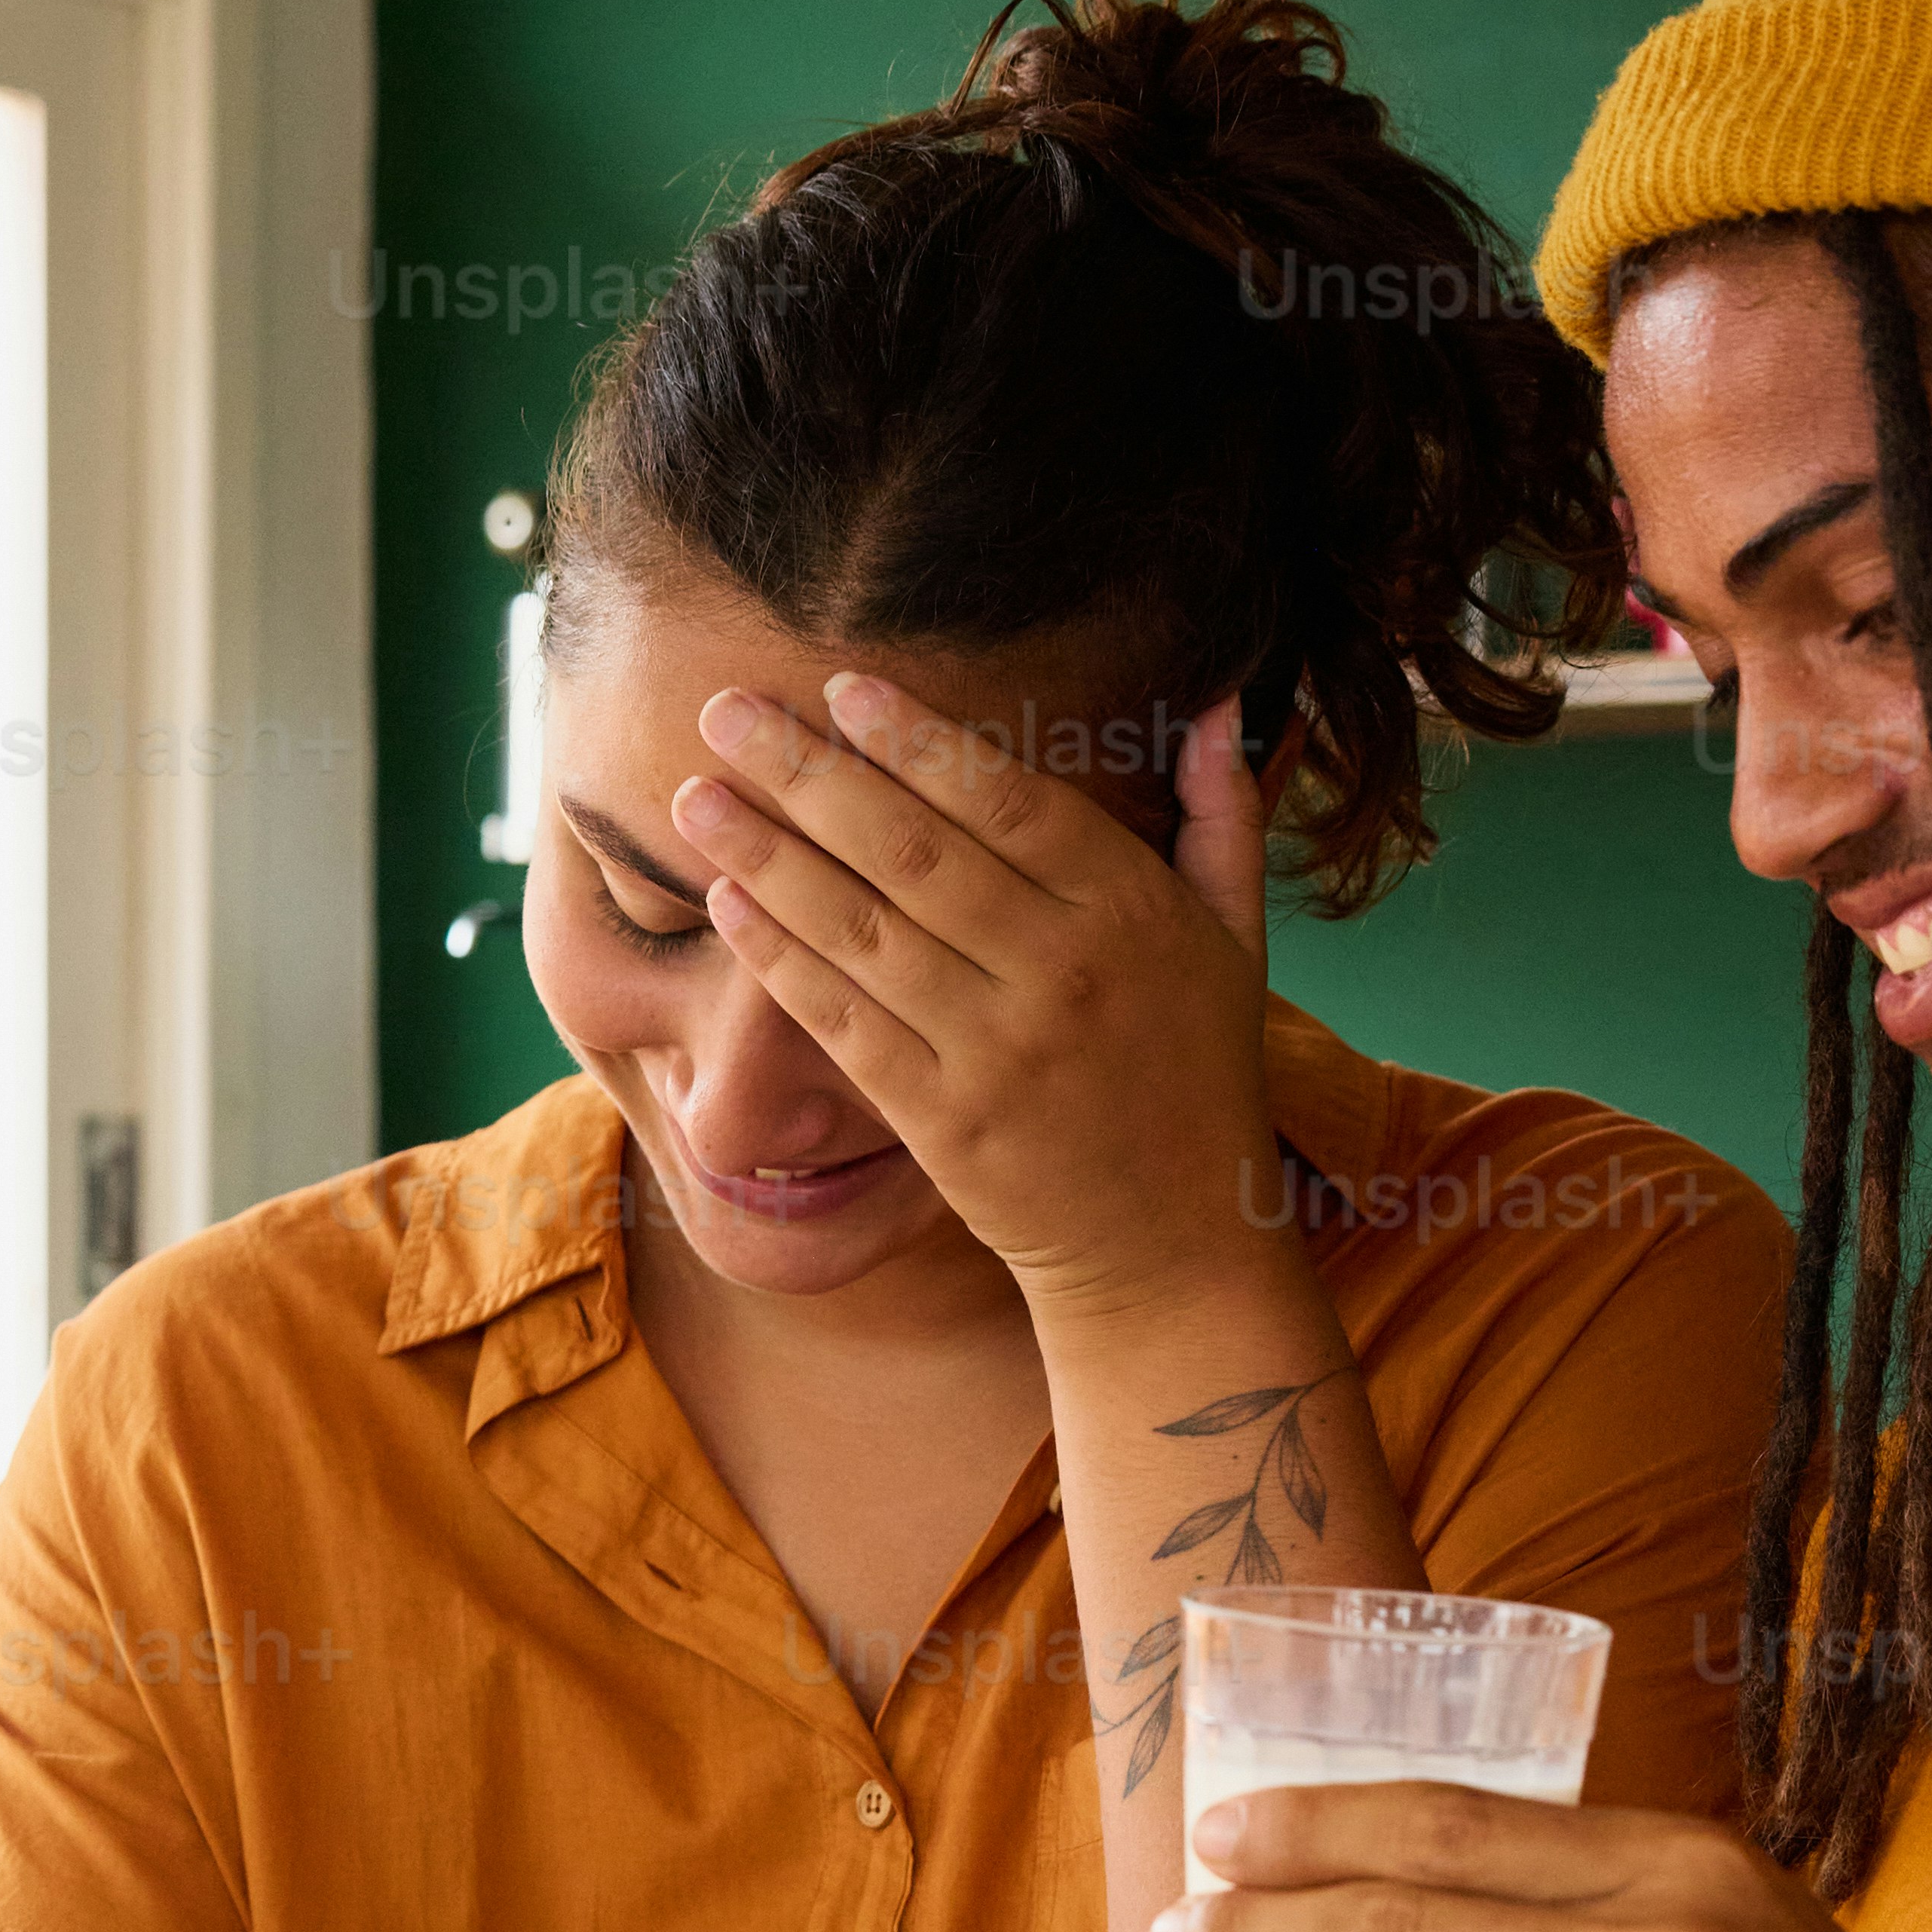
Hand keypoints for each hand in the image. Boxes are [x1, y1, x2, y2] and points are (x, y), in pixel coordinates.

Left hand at [669, 666, 1280, 1318]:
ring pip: (863, 931)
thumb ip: (1221, 817)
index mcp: (1130, 912)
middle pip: (914, 851)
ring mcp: (997, 1052)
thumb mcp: (1236, 940)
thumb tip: (1210, 704)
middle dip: (809, 774)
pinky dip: (781, 959)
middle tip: (726, 711)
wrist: (1173, 1244)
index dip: (917, 740)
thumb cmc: (1198, 1074)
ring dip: (768, 857)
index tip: (841, 687)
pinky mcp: (944, 1123)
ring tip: (695, 797)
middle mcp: (1061, 973)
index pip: (1009, 800)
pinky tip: (725, 903)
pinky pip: (846, 1023)